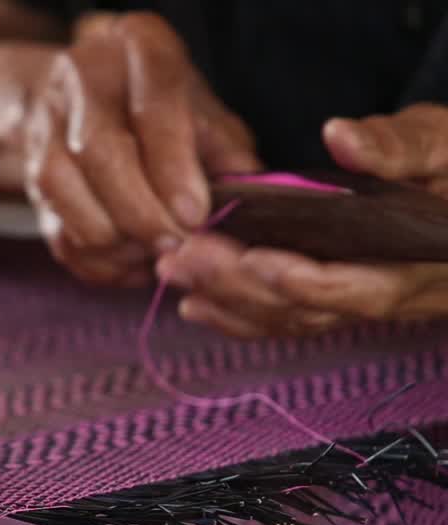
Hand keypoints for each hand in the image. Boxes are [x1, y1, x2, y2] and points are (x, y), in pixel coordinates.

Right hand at [24, 12, 259, 286]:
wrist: (93, 104)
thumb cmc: (164, 111)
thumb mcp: (206, 117)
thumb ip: (226, 156)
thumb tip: (243, 205)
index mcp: (138, 46)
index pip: (151, 107)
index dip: (172, 168)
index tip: (194, 216)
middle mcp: (81, 76)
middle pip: (98, 151)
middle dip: (139, 211)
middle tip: (174, 244)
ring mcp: (44, 123)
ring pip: (62, 190)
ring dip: (111, 238)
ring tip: (151, 253)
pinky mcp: (27, 173)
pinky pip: (52, 227)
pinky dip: (92, 259)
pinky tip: (127, 262)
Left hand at [157, 104, 447, 337]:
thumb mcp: (442, 142)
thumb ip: (398, 145)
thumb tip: (340, 137)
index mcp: (419, 263)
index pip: (358, 287)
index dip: (302, 280)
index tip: (249, 259)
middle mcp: (388, 295)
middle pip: (306, 308)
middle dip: (238, 287)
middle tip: (181, 258)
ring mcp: (358, 302)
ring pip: (288, 319)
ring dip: (225, 301)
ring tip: (171, 271)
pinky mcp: (336, 300)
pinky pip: (284, 318)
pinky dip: (237, 314)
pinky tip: (193, 303)